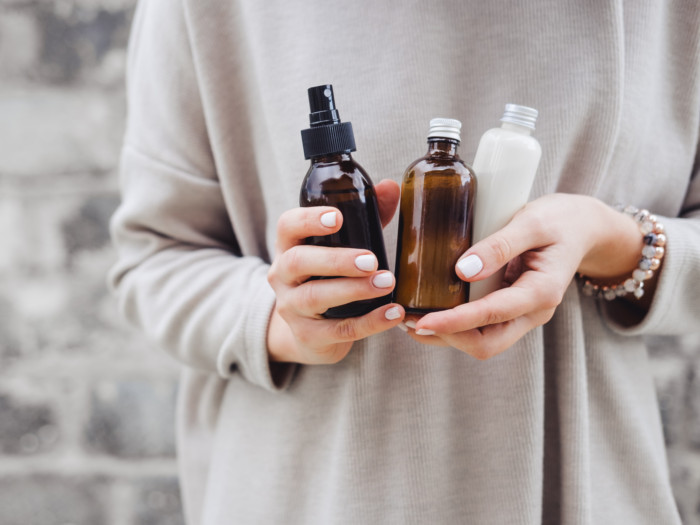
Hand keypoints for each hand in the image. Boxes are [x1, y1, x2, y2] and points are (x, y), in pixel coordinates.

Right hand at [267, 180, 403, 364]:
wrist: (311, 332)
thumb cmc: (328, 277)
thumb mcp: (341, 246)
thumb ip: (366, 217)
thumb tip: (390, 187)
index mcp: (289, 247)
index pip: (288, 226)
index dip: (309, 220)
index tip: (338, 218)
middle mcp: (282, 276)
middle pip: (298, 262)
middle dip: (335, 259)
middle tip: (371, 260)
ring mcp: (292, 308)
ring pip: (314, 298)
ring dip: (353, 290)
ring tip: (387, 283)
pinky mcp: (308, 336)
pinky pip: (338, 330)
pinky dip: (369, 322)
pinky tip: (393, 313)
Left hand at [406, 194, 645, 358]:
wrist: (583, 227)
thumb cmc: (560, 220)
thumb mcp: (532, 221)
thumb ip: (500, 245)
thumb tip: (462, 270)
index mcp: (542, 292)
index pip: (492, 316)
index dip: (455, 322)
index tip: (422, 321)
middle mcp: (533, 312)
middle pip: (487, 344)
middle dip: (446, 337)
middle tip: (408, 322)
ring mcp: (522, 314)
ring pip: (482, 340)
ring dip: (447, 335)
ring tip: (410, 319)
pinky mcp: (511, 309)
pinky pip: (482, 327)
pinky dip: (455, 325)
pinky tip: (429, 310)